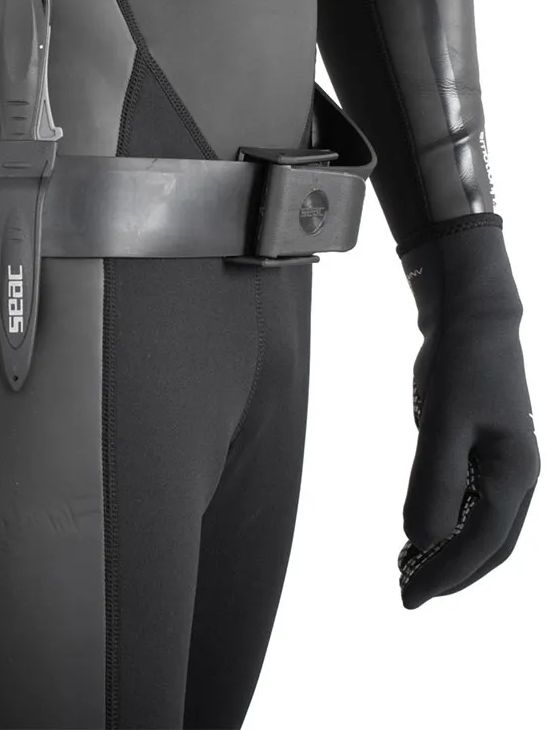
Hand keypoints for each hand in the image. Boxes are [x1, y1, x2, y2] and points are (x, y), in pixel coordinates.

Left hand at [398, 217, 538, 607]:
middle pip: (486, 544)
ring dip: (448, 552)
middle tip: (406, 597)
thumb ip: (434, 482)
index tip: (410, 598)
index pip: (480, 544)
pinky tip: (418, 530)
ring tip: (406, 569)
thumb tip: (423, 540)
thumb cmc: (460, 370)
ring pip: (480, 526)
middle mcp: (515, 478)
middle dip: (449, 574)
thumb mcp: (442, 425)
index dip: (446, 575)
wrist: (472, 325)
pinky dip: (447, 523)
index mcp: (514, 476)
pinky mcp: (482, 451)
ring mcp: (502, 465)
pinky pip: (469, 502)